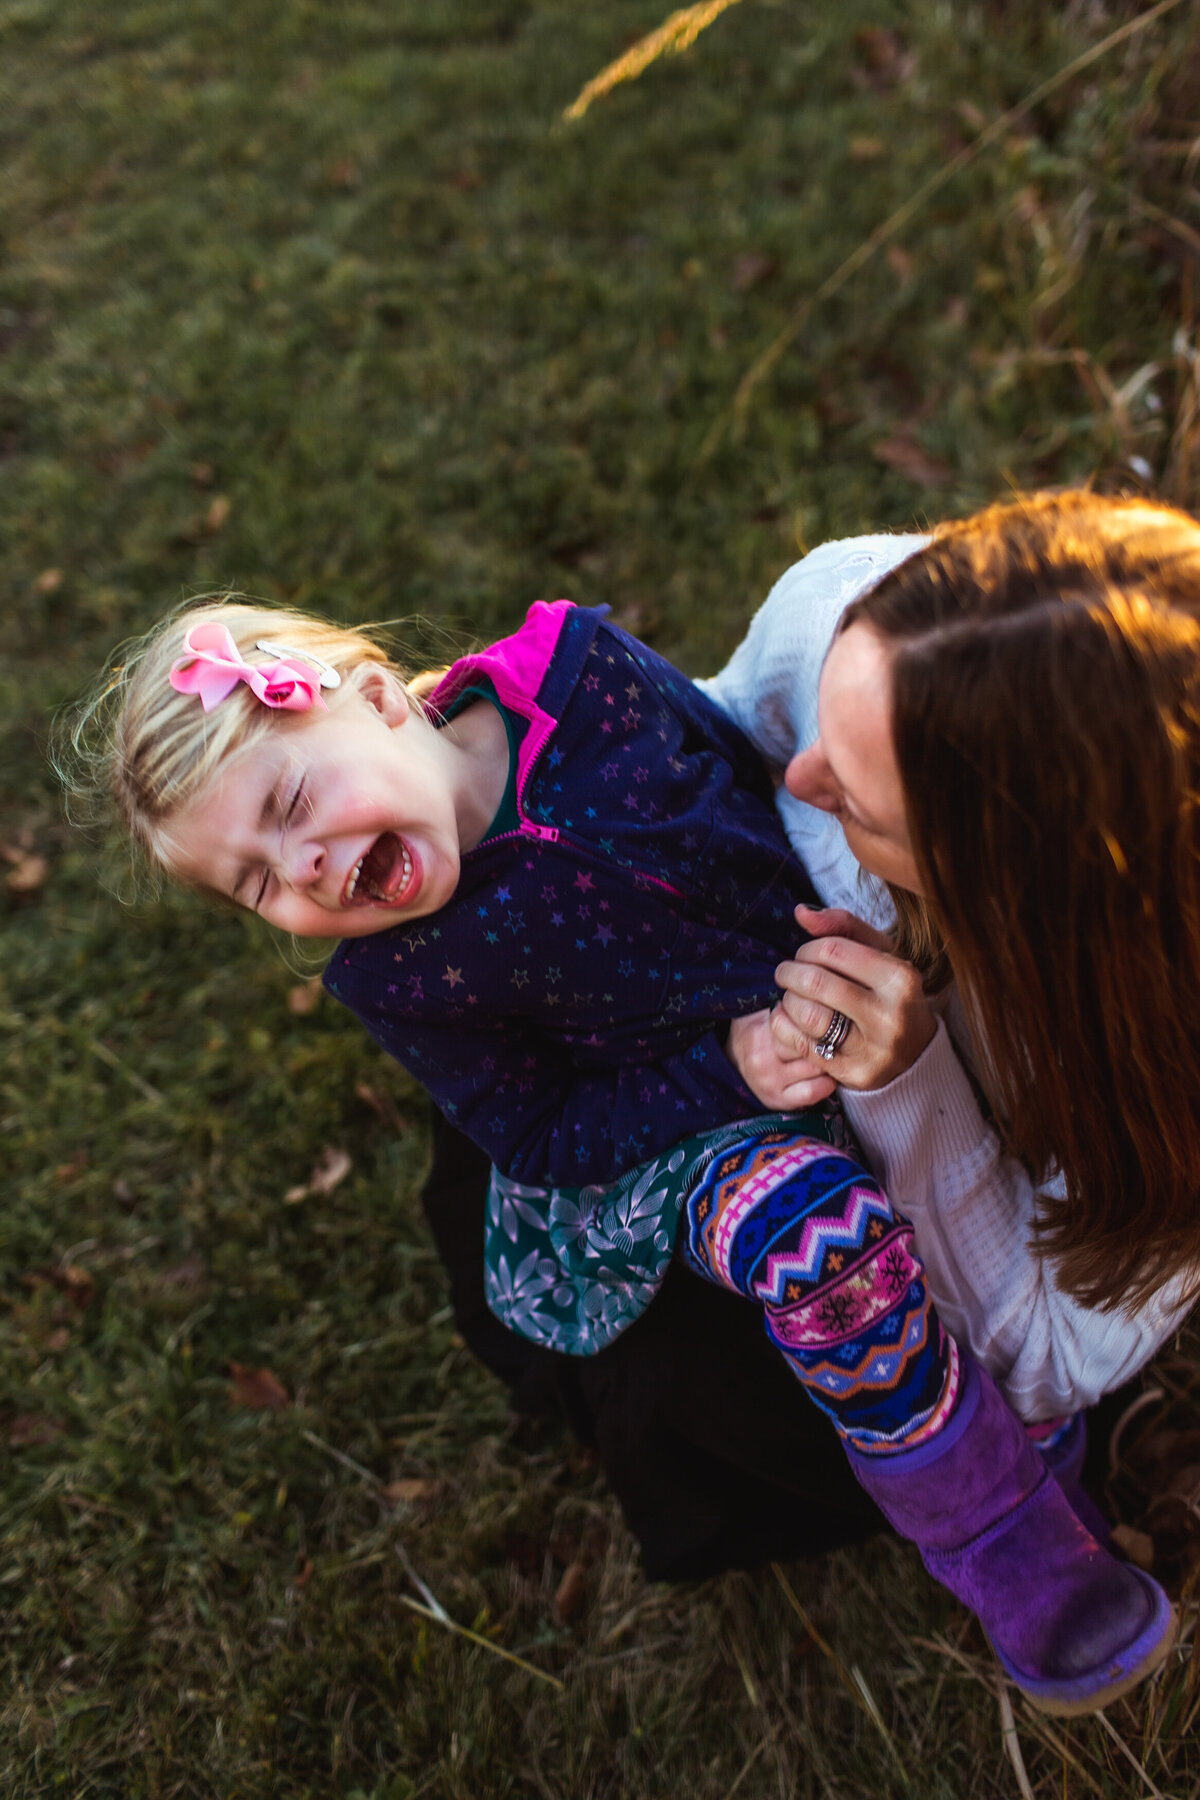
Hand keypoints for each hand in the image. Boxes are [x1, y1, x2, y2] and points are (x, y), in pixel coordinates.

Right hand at [726, 1006, 835, 1110]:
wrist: (731, 1062)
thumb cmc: (757, 1030)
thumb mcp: (762, 1009)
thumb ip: (788, 1001)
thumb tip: (822, 989)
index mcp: (760, 1029)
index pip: (803, 1018)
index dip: (823, 1014)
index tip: (831, 1014)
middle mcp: (762, 1055)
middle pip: (812, 1043)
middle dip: (828, 1038)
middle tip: (837, 1035)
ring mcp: (769, 1080)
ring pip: (816, 1066)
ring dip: (830, 1060)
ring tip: (832, 1054)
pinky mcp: (777, 1100)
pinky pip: (812, 1092)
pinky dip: (825, 1084)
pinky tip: (827, 1076)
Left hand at [770, 904, 935, 1090]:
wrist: (916, 1051)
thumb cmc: (889, 991)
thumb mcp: (880, 952)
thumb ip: (843, 925)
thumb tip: (801, 913)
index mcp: (900, 980)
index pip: (834, 951)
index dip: (808, 949)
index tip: (804, 954)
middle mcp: (890, 1017)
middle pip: (816, 984)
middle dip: (790, 973)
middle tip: (786, 972)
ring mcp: (873, 1050)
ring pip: (807, 1016)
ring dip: (787, 1000)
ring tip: (791, 995)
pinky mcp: (854, 1074)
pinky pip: (801, 1045)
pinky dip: (784, 1026)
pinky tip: (788, 1016)